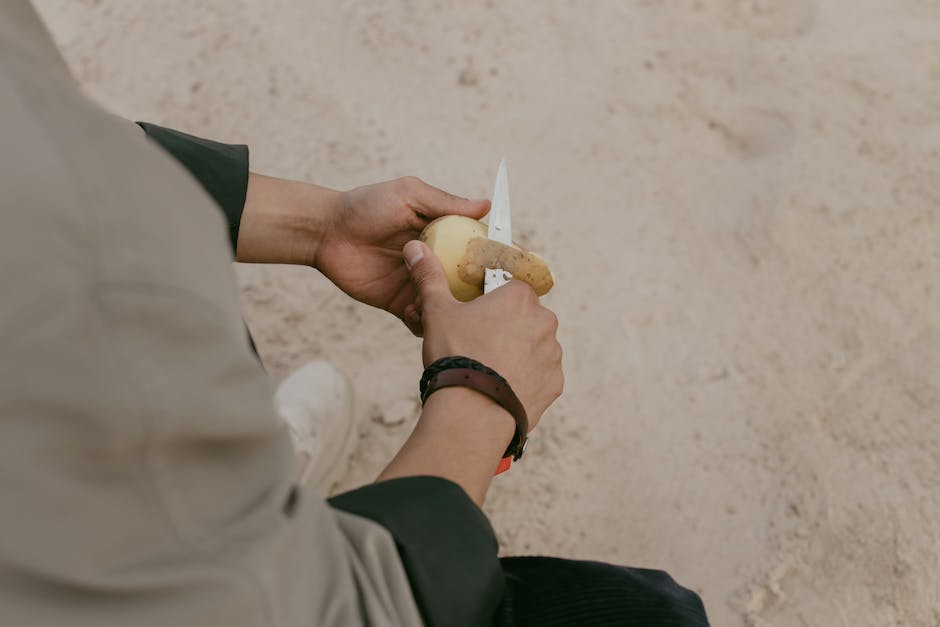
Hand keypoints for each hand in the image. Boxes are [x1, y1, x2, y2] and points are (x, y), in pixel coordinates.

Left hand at [235, 174, 486, 332]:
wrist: (327, 231)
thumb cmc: (367, 205)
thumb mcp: (409, 195)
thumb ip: (446, 203)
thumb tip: (487, 204)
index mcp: (446, 236)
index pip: (479, 250)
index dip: (498, 261)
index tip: (514, 270)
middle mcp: (438, 263)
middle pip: (471, 284)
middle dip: (480, 294)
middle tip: (481, 298)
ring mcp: (420, 285)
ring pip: (448, 306)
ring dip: (450, 309)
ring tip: (440, 304)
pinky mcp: (400, 304)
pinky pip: (422, 320)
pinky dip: (426, 322)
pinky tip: (417, 312)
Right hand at [402, 240, 562, 429]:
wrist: (473, 413)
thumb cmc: (455, 355)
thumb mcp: (437, 312)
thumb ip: (429, 276)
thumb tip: (414, 248)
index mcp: (520, 297)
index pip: (509, 288)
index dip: (490, 302)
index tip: (474, 318)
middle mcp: (545, 321)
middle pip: (524, 318)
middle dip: (506, 328)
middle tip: (477, 346)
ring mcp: (553, 354)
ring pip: (534, 347)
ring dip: (517, 354)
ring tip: (487, 370)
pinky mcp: (555, 384)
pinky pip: (540, 376)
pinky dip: (525, 380)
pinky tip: (501, 388)